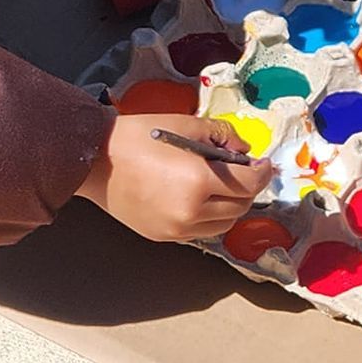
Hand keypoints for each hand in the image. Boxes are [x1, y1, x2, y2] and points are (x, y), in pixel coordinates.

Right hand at [75, 113, 273, 241]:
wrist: (97, 160)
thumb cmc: (139, 136)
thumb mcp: (186, 125)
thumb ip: (222, 136)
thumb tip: (244, 149)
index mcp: (199, 181)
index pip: (248, 183)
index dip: (262, 172)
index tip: (264, 164)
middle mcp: (191, 212)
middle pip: (240, 206)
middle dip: (248, 188)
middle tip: (245, 171)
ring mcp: (176, 229)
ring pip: (223, 224)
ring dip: (231, 205)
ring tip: (223, 185)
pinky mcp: (163, 236)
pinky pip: (200, 231)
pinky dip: (209, 216)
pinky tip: (201, 198)